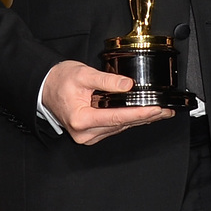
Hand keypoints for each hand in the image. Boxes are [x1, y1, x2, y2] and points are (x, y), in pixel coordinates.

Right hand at [40, 60, 173, 145]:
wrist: (45, 87)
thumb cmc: (59, 81)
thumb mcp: (82, 74)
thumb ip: (106, 79)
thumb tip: (127, 85)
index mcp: (81, 119)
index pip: (117, 117)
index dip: (139, 113)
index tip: (156, 110)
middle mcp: (84, 132)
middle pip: (121, 125)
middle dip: (146, 117)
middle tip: (165, 111)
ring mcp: (88, 135)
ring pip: (120, 128)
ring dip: (139, 119)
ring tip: (159, 112)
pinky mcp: (91, 133)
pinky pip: (114, 127)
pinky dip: (128, 120)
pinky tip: (142, 115)